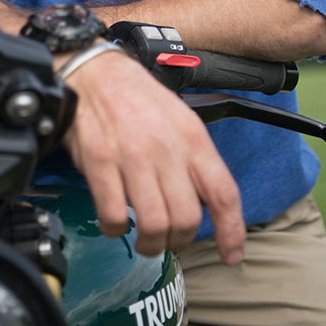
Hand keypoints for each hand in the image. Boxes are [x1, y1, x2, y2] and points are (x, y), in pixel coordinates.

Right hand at [59, 47, 245, 263]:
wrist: (93, 70)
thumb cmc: (135, 97)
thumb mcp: (179, 118)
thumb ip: (194, 159)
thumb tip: (204, 202)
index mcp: (192, 138)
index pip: (223, 194)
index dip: (231, 232)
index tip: (231, 255)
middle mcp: (166, 149)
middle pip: (187, 217)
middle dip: (179, 241)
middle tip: (170, 241)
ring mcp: (131, 156)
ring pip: (154, 223)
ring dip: (150, 243)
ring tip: (144, 241)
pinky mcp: (99, 161)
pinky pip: (114, 214)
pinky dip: (115, 228)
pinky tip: (114, 223)